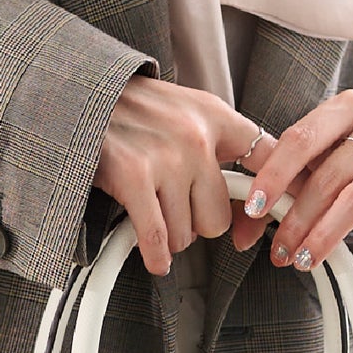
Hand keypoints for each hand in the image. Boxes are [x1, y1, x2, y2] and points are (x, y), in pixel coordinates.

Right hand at [93, 77, 268, 276]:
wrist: (77, 93)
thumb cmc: (131, 110)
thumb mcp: (185, 110)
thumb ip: (220, 145)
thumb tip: (253, 205)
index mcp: (216, 116)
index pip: (270, 161)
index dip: (275, 200)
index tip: (276, 222)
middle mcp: (196, 136)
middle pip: (219, 218)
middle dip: (196, 225)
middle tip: (175, 212)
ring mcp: (166, 157)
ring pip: (186, 233)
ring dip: (168, 234)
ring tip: (149, 211)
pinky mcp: (133, 176)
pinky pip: (157, 237)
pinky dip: (156, 256)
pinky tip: (155, 259)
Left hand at [228, 90, 352, 273]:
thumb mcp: (323, 158)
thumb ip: (289, 180)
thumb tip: (245, 223)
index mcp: (346, 107)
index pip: (301, 139)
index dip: (274, 175)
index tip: (253, 208)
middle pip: (329, 175)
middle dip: (298, 218)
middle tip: (279, 251)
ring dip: (328, 233)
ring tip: (306, 259)